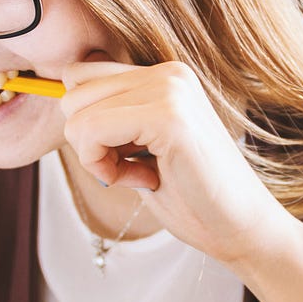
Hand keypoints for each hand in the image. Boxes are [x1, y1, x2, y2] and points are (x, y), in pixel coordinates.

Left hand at [59, 60, 302, 265]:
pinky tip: (142, 180)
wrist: (242, 229)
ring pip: (76, 112)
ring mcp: (171, 90)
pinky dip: (101, 165)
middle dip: (87, 140)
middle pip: (72, 91)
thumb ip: (112, 119)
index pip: (81, 76)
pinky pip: (91, 131)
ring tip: (140, 174)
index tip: (123, 156)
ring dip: (95, 156)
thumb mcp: (141, 147)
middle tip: (130, 169)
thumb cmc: (192, 197)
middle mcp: (168, 72)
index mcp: (165, 75)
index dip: (87, 124)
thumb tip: (60, 99)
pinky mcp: (169, 116)